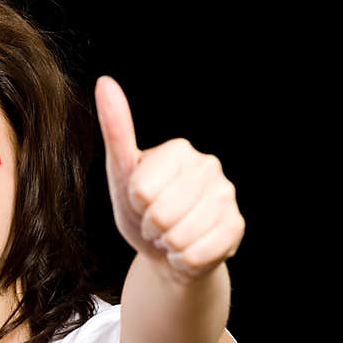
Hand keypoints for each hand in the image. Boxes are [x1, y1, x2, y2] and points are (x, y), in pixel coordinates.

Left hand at [95, 75, 244, 284]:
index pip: (141, 189)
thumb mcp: (121, 175)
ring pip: (179, 237)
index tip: (141, 202)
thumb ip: (116, 131)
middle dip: (151, 227)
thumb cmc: (141, 211)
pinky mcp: (237, 227)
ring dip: (167, 245)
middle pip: (160, 214)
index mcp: (179, 149)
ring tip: (171, 235)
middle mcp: (209, 166)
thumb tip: (105, 82)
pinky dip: (183, 260)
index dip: (135, 205)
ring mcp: (227, 196)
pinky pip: (196, 255)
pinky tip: (187, 249)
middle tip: (156, 223)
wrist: (167, 253)